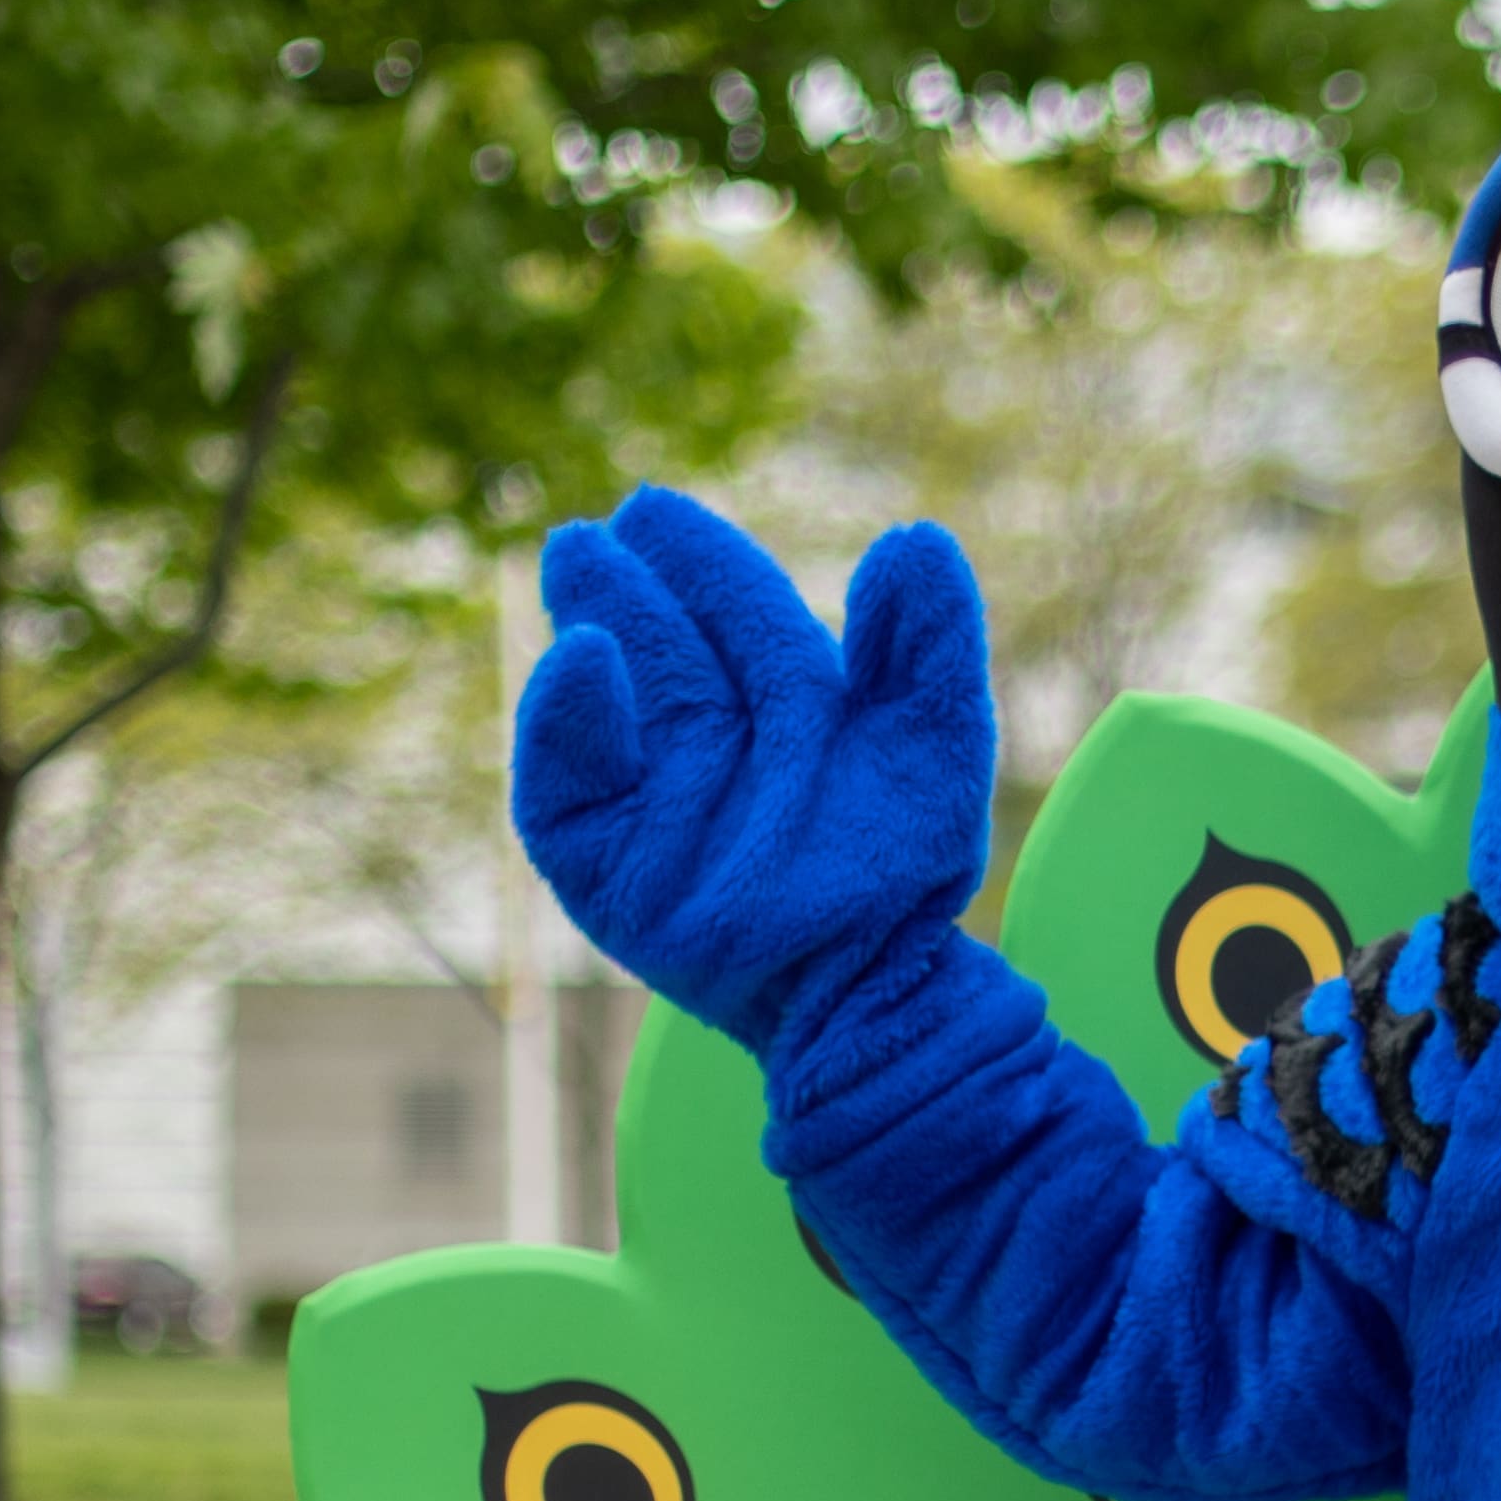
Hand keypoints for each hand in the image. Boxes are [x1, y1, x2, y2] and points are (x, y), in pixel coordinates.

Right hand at [516, 489, 1001, 1044]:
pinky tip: (581, 660)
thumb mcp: (938, 742)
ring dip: (596, 627)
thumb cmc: (904, 866)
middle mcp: (710, 738)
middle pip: (661, 642)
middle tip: (592, 534)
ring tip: (582, 569)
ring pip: (613, 695)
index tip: (653, 512)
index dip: (698, 559)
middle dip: (628, 584)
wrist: (875, 987)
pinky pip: (563, 788)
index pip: (732, 609)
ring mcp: (653, 800)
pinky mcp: (604, 865)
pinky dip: (564, 725)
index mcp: (784, 698)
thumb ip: (927, 644)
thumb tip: (913, 536)